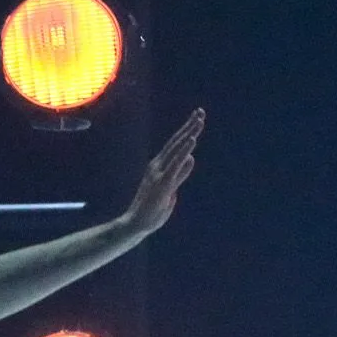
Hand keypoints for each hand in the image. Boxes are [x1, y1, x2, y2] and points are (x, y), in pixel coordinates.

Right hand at [123, 108, 202, 235]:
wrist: (135, 224)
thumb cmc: (152, 210)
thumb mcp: (172, 188)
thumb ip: (181, 173)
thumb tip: (192, 158)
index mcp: (160, 167)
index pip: (175, 145)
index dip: (186, 130)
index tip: (197, 118)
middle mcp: (158, 166)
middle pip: (176, 142)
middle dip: (189, 126)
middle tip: (201, 111)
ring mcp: (160, 173)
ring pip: (177, 149)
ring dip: (189, 134)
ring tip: (199, 121)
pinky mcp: (163, 183)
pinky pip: (176, 164)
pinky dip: (184, 151)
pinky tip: (192, 140)